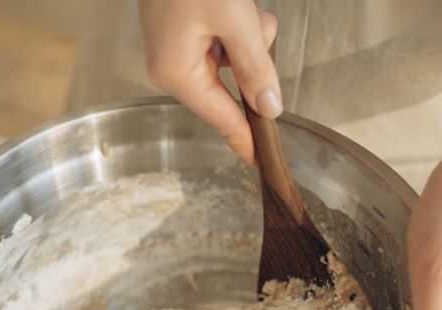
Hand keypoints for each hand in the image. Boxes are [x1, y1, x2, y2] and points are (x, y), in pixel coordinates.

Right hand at [139, 0, 281, 163]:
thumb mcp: (235, 20)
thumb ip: (255, 68)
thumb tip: (270, 108)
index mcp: (176, 73)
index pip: (221, 117)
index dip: (246, 138)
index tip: (261, 161)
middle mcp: (170, 68)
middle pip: (228, 88)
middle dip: (252, 62)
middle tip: (253, 25)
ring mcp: (173, 49)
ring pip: (229, 63)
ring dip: (246, 40)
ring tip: (239, 8)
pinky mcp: (181, 32)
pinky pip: (220, 44)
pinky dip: (236, 28)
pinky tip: (235, 6)